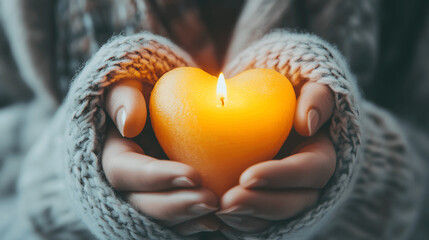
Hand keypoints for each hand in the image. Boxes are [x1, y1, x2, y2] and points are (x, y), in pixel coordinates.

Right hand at [101, 79, 219, 235]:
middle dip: (176, 206)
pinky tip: (217, 221)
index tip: (193, 176)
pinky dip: (193, 222)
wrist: (161, 100)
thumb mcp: (129, 83)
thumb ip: (123, 97)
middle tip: (211, 200)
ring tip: (217, 210)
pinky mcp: (163, 198)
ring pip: (159, 217)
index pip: (125, 172)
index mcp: (113, 153)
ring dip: (187, 218)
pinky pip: (174, 220)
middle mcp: (125, 181)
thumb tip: (128, 124)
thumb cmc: (145, 88)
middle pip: (141, 203)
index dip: (156, 177)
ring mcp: (144, 193)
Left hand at [216, 82, 335, 232]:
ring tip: (217, 210)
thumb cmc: (287, 94)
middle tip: (227, 202)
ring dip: (247, 217)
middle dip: (261, 205)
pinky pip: (257, 220)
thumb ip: (316, 95)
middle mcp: (308, 182)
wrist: (267, 106)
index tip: (247, 176)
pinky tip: (215, 214)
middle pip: (294, 203)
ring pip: (275, 217)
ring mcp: (288, 195)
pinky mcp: (267, 201)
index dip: (283, 177)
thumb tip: (308, 123)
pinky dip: (239, 220)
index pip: (311, 171)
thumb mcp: (307, 84)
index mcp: (321, 154)